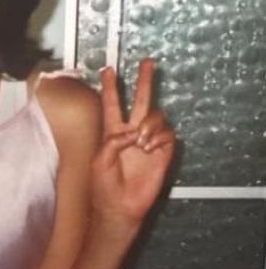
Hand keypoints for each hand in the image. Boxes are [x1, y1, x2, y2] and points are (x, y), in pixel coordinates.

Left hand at [91, 59, 174, 225]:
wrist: (120, 206)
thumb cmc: (104, 185)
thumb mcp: (101, 160)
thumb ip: (113, 141)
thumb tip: (133, 132)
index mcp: (112, 131)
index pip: (112, 103)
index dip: (110, 87)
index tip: (107, 69)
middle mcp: (131, 132)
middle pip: (140, 100)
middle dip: (144, 81)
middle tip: (147, 62)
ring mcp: (148, 140)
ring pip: (155, 116)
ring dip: (149, 124)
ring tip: (141, 141)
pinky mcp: (163, 152)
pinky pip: (167, 133)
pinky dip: (159, 136)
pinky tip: (149, 147)